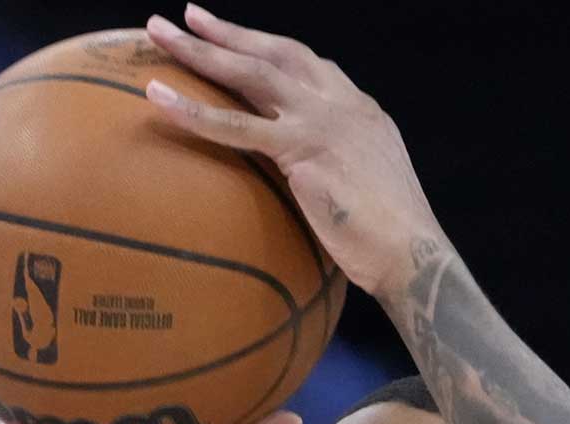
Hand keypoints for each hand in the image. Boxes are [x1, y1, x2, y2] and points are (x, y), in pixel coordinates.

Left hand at [143, 4, 445, 302]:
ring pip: (250, 74)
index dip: (268, 48)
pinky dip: (194, 111)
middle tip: (188, 15)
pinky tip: (159, 97)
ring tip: (159, 32)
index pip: (307, 64)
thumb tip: (312, 177)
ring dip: (200, 50)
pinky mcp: (301, 151)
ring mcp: (320, 122)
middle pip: (275, 53)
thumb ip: (339, 163)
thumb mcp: (368, 181)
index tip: (239, 38)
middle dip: (229, 32)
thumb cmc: (390, 234)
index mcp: (359, 109)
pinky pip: (236, 127)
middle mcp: (340, 104)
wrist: (411, 253)